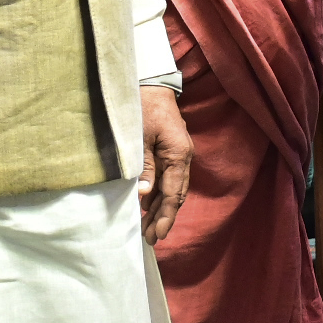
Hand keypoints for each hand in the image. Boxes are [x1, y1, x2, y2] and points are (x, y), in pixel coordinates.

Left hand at [137, 86, 195, 238]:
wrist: (151, 84)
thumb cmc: (143, 107)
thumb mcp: (140, 137)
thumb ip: (144, 166)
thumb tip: (144, 195)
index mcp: (179, 155)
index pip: (174, 194)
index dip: (165, 216)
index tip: (158, 235)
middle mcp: (182, 158)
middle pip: (175, 195)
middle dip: (163, 218)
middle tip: (150, 239)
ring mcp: (177, 155)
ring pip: (171, 189)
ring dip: (159, 209)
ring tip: (147, 229)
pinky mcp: (169, 152)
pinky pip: (166, 179)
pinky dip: (157, 195)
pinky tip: (147, 207)